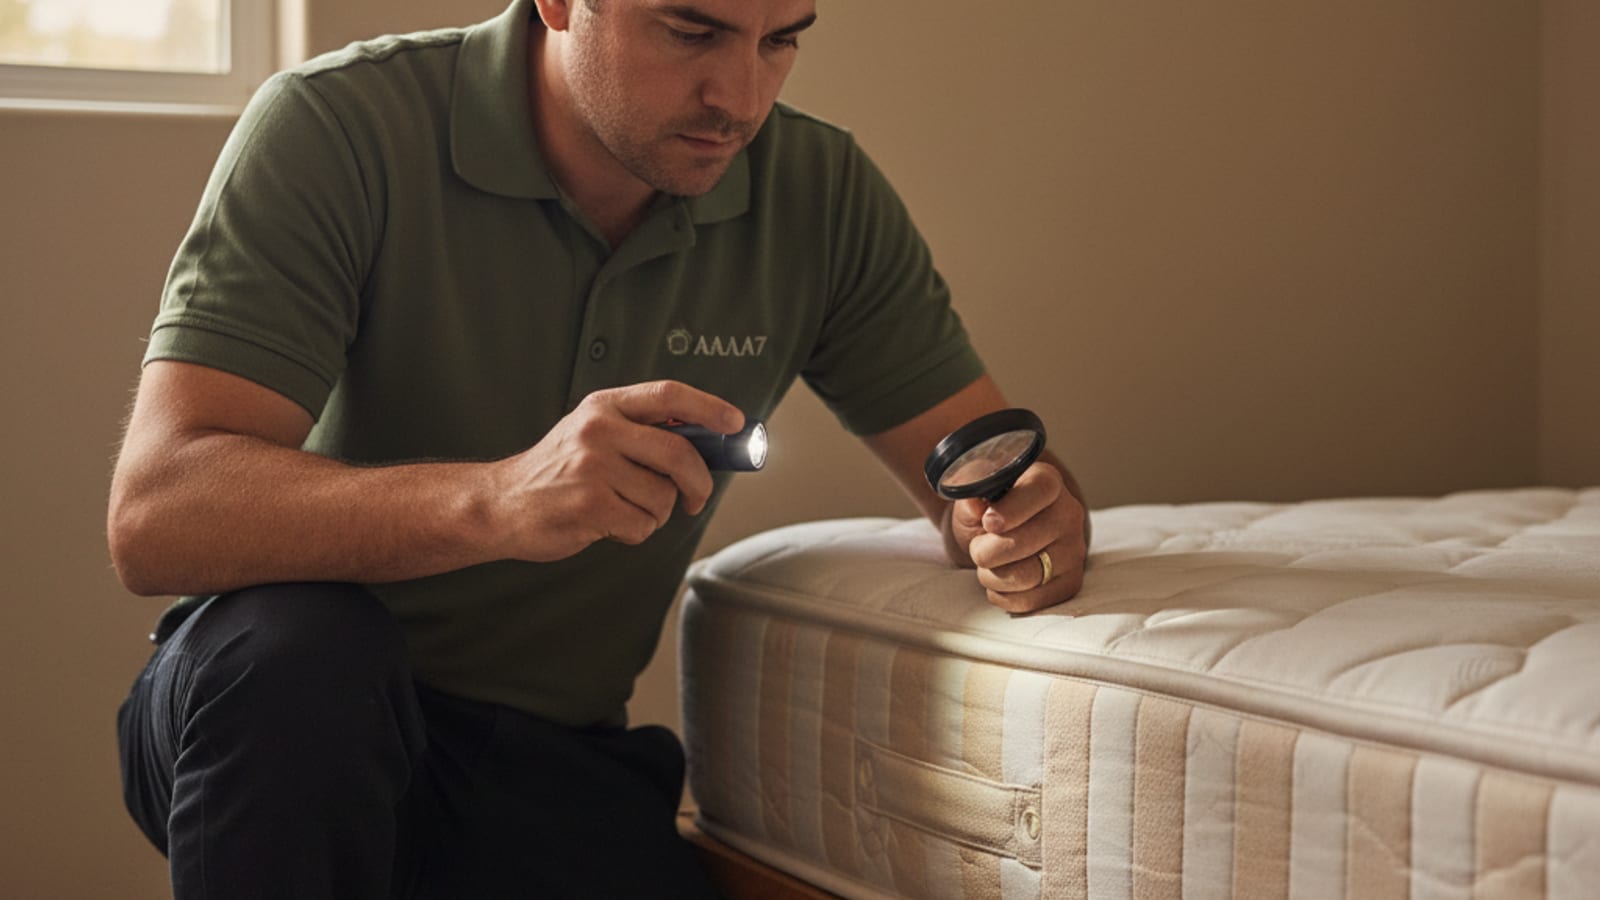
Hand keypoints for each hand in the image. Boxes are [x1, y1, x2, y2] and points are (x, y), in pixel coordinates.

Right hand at [488, 381, 742, 561]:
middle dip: (699, 482)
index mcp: (604, 406)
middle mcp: (598, 430)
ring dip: (656, 513)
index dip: (709, 407)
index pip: (669, 395)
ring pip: (664, 497)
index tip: (735, 423)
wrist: (501, 504)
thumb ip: (640, 432)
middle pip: (680, 453)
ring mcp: (593, 467)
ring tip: (623, 508)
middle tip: (696, 497)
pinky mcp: (590, 505)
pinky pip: (644, 524)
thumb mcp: (592, 433)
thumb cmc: (557, 473)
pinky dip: (635, 531)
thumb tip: (706, 443)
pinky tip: (608, 522)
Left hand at [949, 461, 1086, 612]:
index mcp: (1047, 482)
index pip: (1039, 491)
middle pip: (1022, 542)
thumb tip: (972, 504)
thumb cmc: (990, 511)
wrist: (1009, 535)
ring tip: (986, 566)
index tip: (987, 522)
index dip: (1011, 509)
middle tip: (977, 548)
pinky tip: (998, 583)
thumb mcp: (976, 497)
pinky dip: (1004, 596)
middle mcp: (1068, 514)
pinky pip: (1032, 601)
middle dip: (985, 551)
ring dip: (991, 576)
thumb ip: (971, 496)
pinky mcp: (1071, 582)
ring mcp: (1073, 550)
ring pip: (1026, 576)